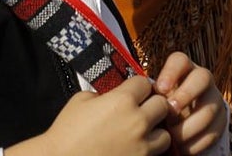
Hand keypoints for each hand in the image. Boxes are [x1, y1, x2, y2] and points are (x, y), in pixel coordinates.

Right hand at [5, 77, 169, 155]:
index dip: (138, 88)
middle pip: (162, 105)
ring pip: (165, 134)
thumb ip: (104, 94)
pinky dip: (149, 152)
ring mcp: (141, 146)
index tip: (132, 93)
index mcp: (122, 100)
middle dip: (152, 107)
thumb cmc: (65, 132)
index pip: (145, 83)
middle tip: (140, 112)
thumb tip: (114, 94)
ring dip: (155, 133)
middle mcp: (137, 121)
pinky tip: (135, 149)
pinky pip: (156, 155)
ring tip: (140, 135)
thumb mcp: (81, 100)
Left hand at [154, 52, 227, 154]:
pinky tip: (183, 148)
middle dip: (186, 94)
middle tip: (170, 111)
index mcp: (184, 70)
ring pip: (209, 109)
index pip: (181, 60)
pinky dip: (196, 143)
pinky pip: (214, 131)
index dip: (171, 72)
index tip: (159, 89)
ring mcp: (214, 100)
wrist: (181, 122)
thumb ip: (153, 97)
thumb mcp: (156, 98)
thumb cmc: (162, 106)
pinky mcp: (220, 121)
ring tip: (172, 137)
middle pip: (203, 77)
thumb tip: (142, 104)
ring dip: (189, 126)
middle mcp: (202, 80)